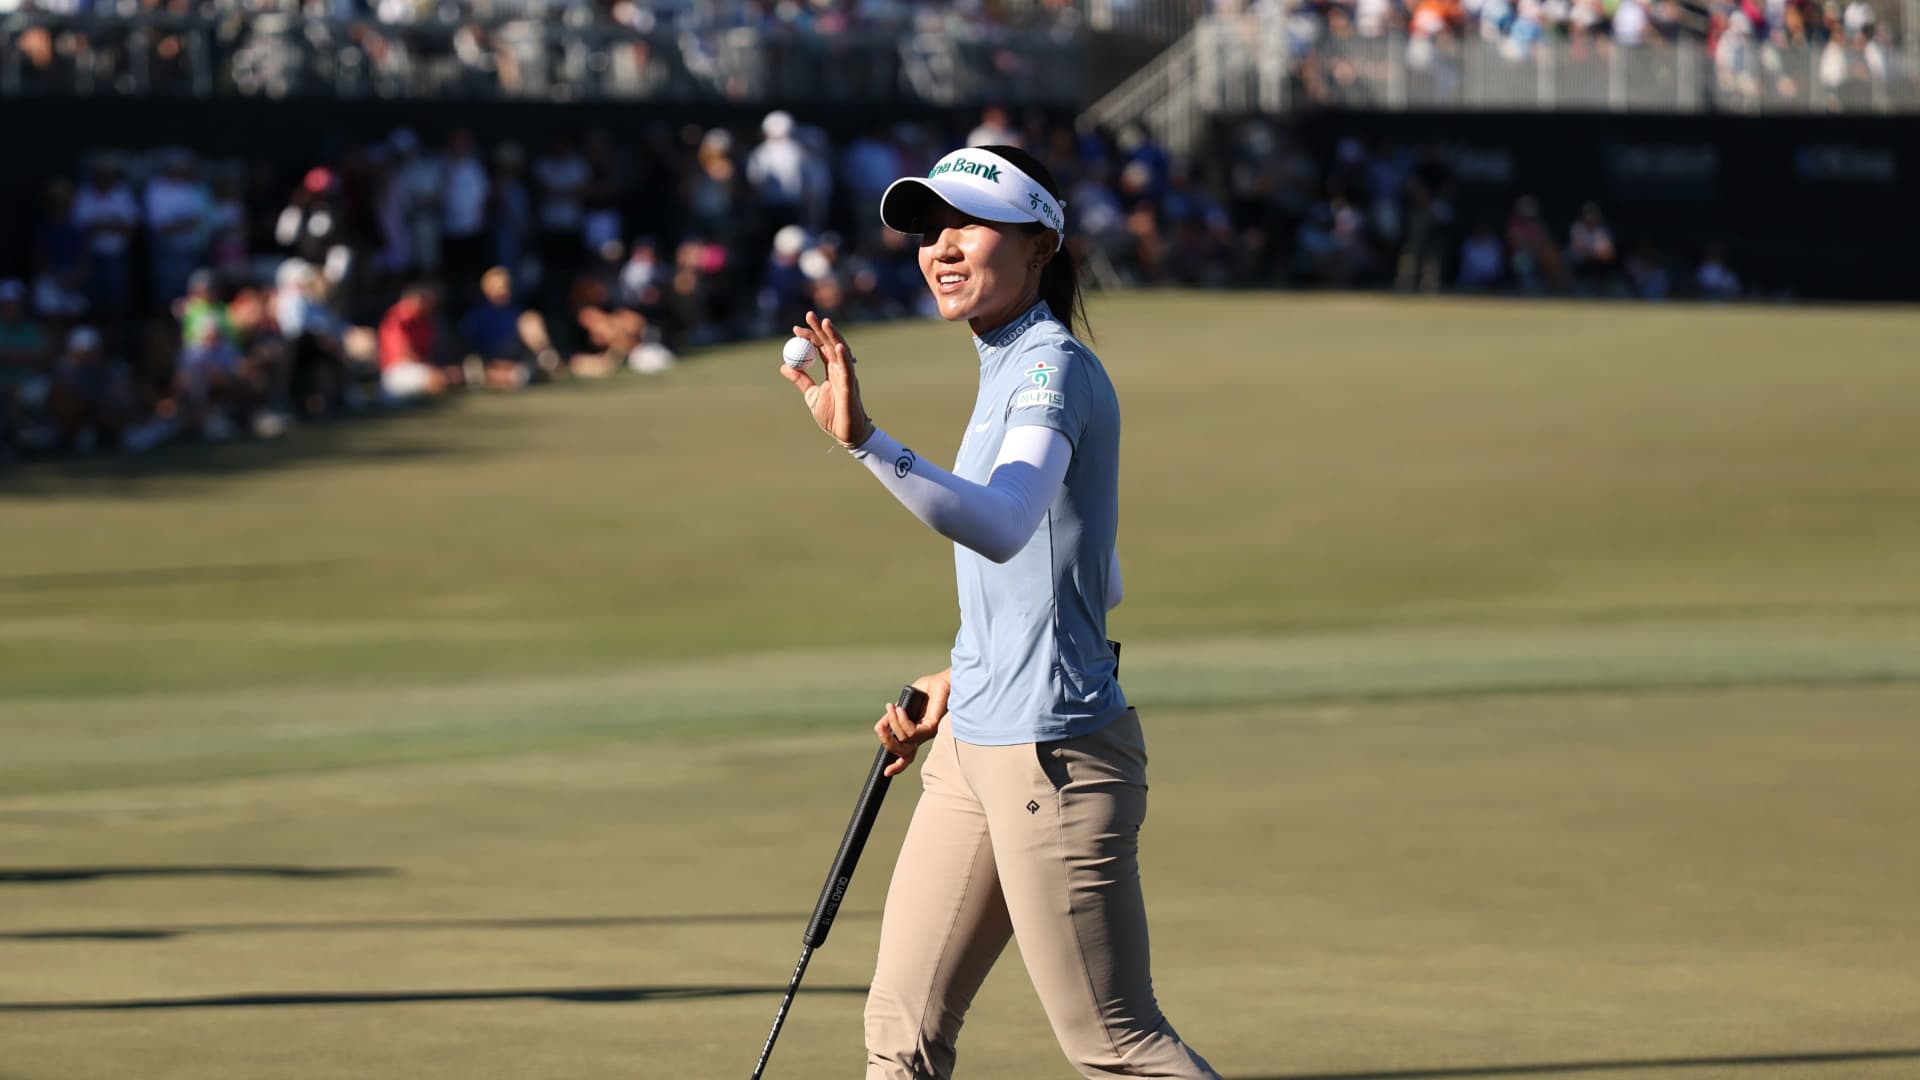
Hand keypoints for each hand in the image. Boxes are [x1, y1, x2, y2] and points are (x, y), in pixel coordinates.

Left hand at [779, 311, 873, 448]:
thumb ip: (800, 380)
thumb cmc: (832, 416)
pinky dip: (843, 357)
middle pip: (830, 343)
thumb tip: (784, 366)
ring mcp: (847, 376)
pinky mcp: (850, 386)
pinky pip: (848, 369)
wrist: (845, 434)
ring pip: (840, 351)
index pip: (820, 347)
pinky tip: (837, 346)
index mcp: (831, 370)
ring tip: (824, 322)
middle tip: (808, 315)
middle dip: (820, 328)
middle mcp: (840, 369)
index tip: (795, 329)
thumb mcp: (811, 395)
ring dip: (833, 336)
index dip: (809, 336)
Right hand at [875, 669, 950, 776]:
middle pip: (902, 752)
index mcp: (916, 733)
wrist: (944, 680)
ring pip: (905, 740)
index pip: (907, 755)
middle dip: (887, 742)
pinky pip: (912, 732)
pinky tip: (900, 709)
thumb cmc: (929, 690)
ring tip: (892, 708)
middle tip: (880, 728)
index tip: (886, 772)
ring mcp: (928, 733)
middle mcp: (923, 736)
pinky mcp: (932, 726)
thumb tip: (880, 727)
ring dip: (893, 724)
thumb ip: (893, 717)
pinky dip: (902, 721)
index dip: (897, 766)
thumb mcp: (904, 704)